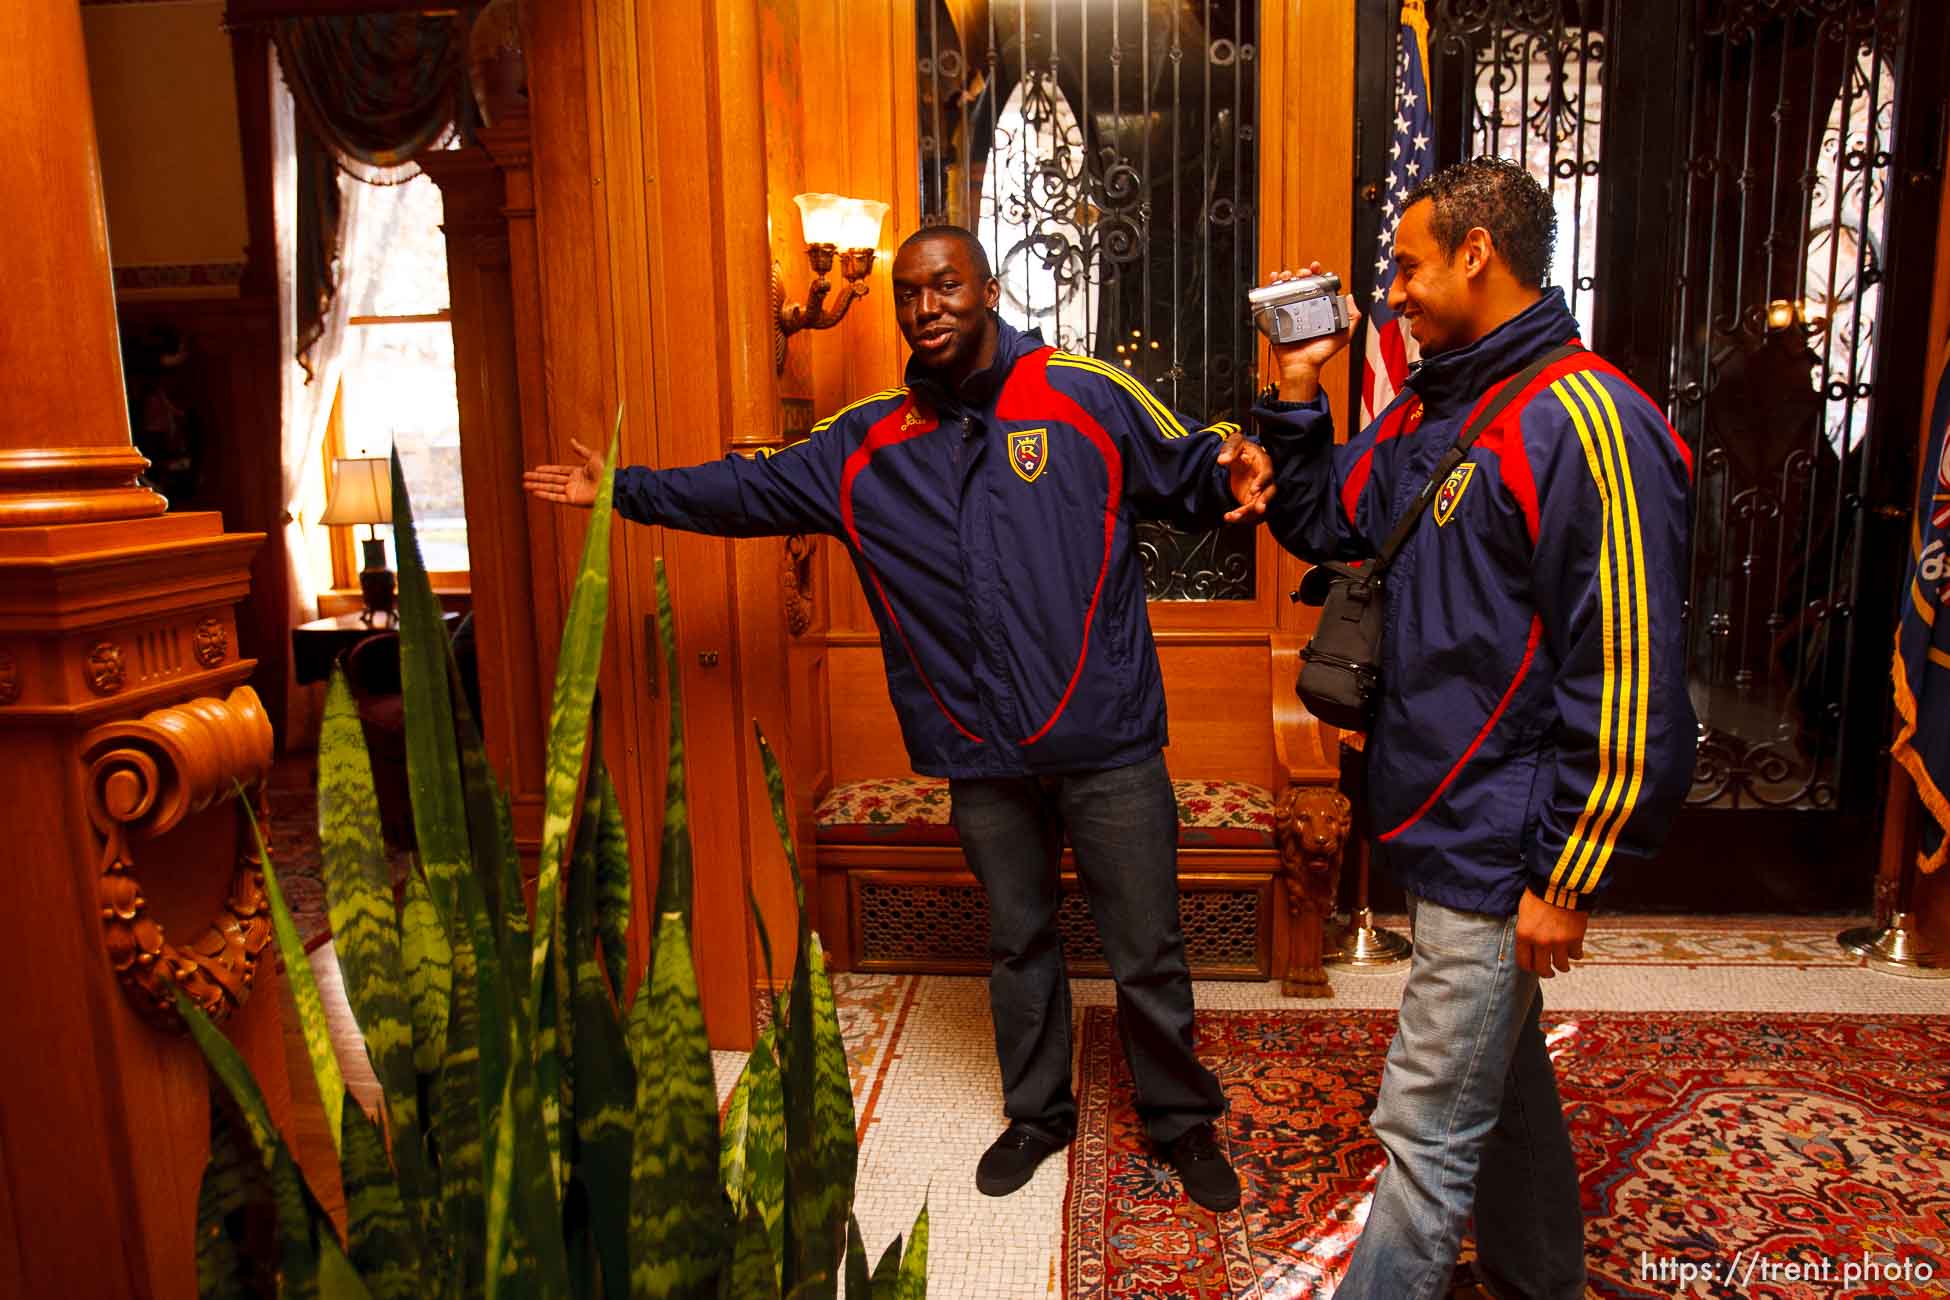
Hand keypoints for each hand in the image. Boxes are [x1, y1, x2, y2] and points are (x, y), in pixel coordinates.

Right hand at [523, 438, 604, 508]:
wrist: (611, 487)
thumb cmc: (605, 473)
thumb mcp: (593, 457)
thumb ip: (581, 450)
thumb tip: (571, 440)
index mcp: (577, 473)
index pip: (558, 471)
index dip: (547, 470)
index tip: (536, 469)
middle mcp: (572, 482)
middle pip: (551, 479)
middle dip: (537, 478)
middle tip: (525, 476)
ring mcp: (571, 491)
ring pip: (550, 488)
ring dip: (537, 486)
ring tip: (525, 485)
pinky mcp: (571, 500)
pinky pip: (555, 497)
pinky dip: (545, 495)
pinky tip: (535, 492)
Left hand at [1217, 432, 1275, 521]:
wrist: (1240, 459)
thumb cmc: (1241, 449)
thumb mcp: (1235, 443)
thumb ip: (1230, 450)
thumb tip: (1222, 460)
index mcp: (1264, 463)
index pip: (1267, 473)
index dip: (1262, 482)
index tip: (1254, 490)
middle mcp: (1265, 480)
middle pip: (1269, 493)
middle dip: (1264, 502)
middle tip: (1258, 510)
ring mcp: (1260, 492)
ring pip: (1259, 505)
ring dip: (1248, 513)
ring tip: (1234, 516)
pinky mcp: (1252, 501)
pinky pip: (1249, 512)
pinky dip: (1241, 517)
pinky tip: (1229, 517)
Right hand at [1262, 262, 1359, 402]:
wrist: (1302, 366)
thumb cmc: (1321, 354)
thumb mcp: (1343, 335)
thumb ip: (1351, 318)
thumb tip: (1350, 297)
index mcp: (1319, 308)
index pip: (1319, 286)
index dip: (1317, 274)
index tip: (1316, 268)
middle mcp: (1304, 308)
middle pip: (1301, 284)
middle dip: (1301, 274)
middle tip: (1301, 275)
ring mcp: (1290, 312)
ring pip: (1287, 289)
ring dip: (1286, 278)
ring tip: (1287, 277)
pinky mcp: (1277, 318)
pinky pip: (1272, 301)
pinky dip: (1270, 288)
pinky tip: (1272, 281)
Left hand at [1515, 889, 1587, 977]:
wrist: (1561, 884)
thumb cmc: (1540, 894)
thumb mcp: (1523, 912)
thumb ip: (1525, 930)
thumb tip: (1526, 944)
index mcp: (1524, 935)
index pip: (1524, 962)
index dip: (1529, 967)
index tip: (1533, 967)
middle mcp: (1541, 942)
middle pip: (1543, 969)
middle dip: (1546, 973)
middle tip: (1549, 972)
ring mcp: (1559, 942)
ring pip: (1561, 966)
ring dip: (1562, 966)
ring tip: (1563, 964)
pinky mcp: (1575, 939)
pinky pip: (1576, 955)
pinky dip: (1576, 954)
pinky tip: (1574, 951)